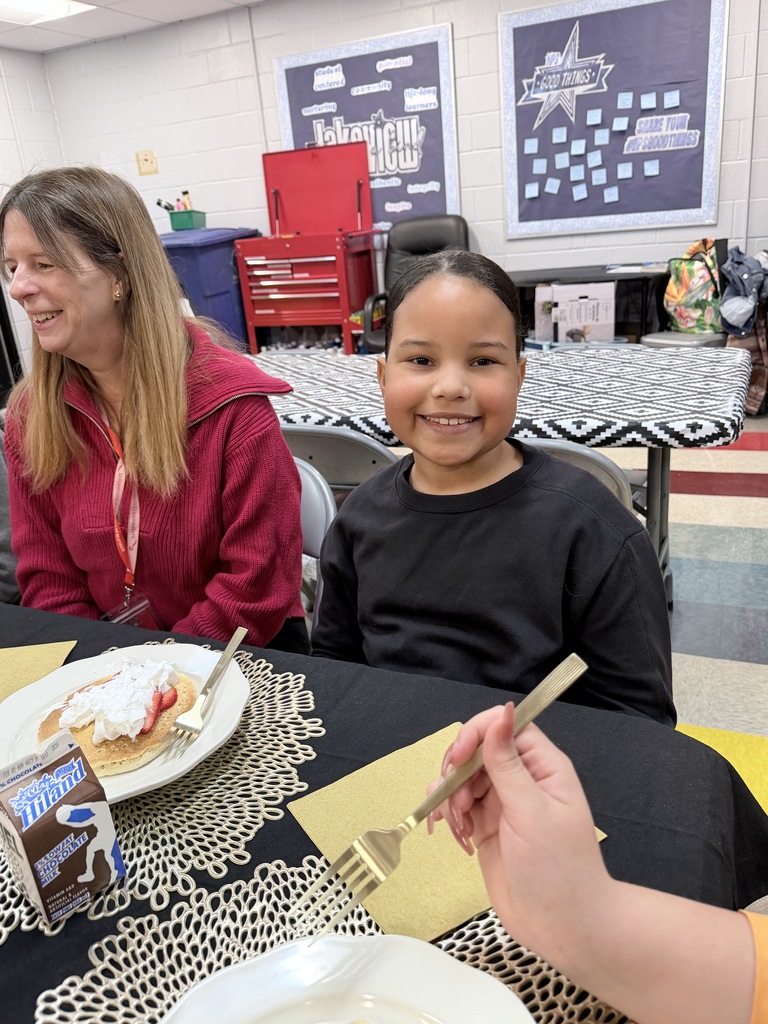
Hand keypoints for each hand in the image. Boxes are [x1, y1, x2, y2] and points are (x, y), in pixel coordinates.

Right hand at [433, 702, 612, 957]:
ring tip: (458, 827)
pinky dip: (448, 817)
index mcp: (543, 766)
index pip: (505, 726)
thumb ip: (507, 762)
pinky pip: (457, 806)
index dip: (477, 733)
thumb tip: (502, 711)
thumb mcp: (530, 811)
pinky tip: (458, 838)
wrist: (563, 928)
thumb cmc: (559, 870)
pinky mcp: (486, 826)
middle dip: (457, 772)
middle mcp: (522, 779)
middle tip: (457, 803)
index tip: (458, 759)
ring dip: (450, 798)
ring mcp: (502, 803)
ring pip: (461, 778)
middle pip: (477, 750)